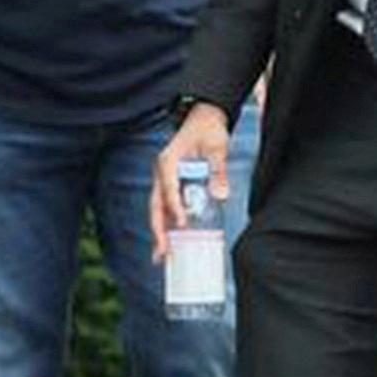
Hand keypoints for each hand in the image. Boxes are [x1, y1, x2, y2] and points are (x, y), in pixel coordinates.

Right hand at [148, 104, 234, 258]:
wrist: (204, 119)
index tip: (182, 223)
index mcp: (167, 162)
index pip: (168, 189)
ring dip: (160, 233)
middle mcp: (161, 173)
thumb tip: (221, 195)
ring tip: (161, 257)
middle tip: (163, 252)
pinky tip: (172, 242)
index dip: (175, 207)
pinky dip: (168, 225)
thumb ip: (218, 170)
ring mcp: (164, 180)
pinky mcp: (171, 185)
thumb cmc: (209, 130)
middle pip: (156, 206)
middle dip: (158, 230)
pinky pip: (167, 208)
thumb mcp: (217, 147)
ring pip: (158, 210)